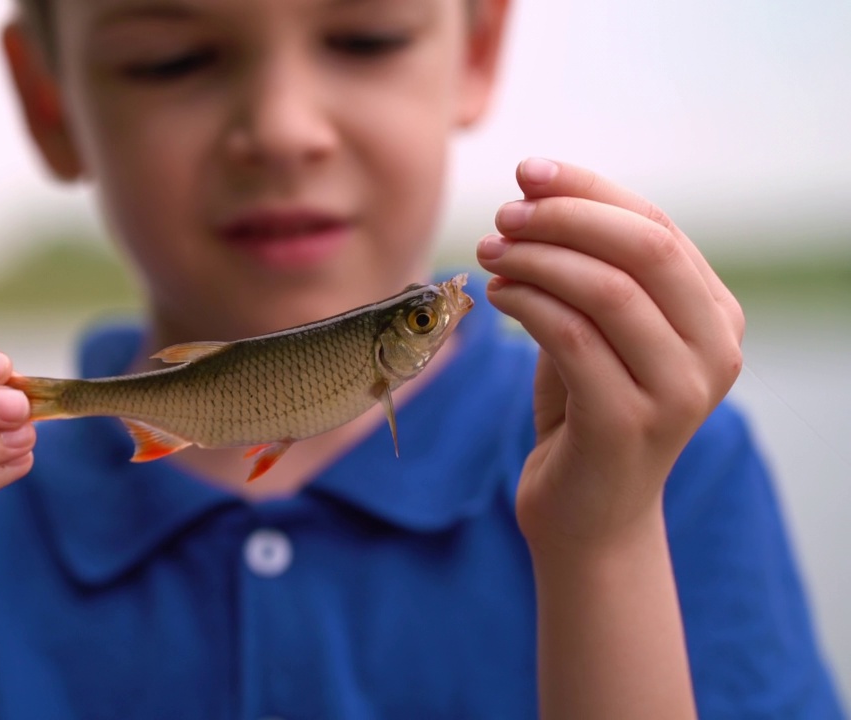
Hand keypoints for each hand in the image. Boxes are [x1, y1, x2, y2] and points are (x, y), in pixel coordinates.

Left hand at [476, 158, 744, 551]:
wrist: (587, 515)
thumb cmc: (586, 410)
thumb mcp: (598, 331)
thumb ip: (592, 270)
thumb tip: (540, 192)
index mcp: (715, 316)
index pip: (658, 227)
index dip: (590, 191)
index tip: (529, 172)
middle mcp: (715, 350)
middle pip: (644, 248)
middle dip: (566, 218)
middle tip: (504, 215)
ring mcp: (679, 390)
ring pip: (607, 289)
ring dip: (536, 259)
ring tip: (489, 254)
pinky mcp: (628, 423)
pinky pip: (571, 337)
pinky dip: (526, 302)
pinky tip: (495, 295)